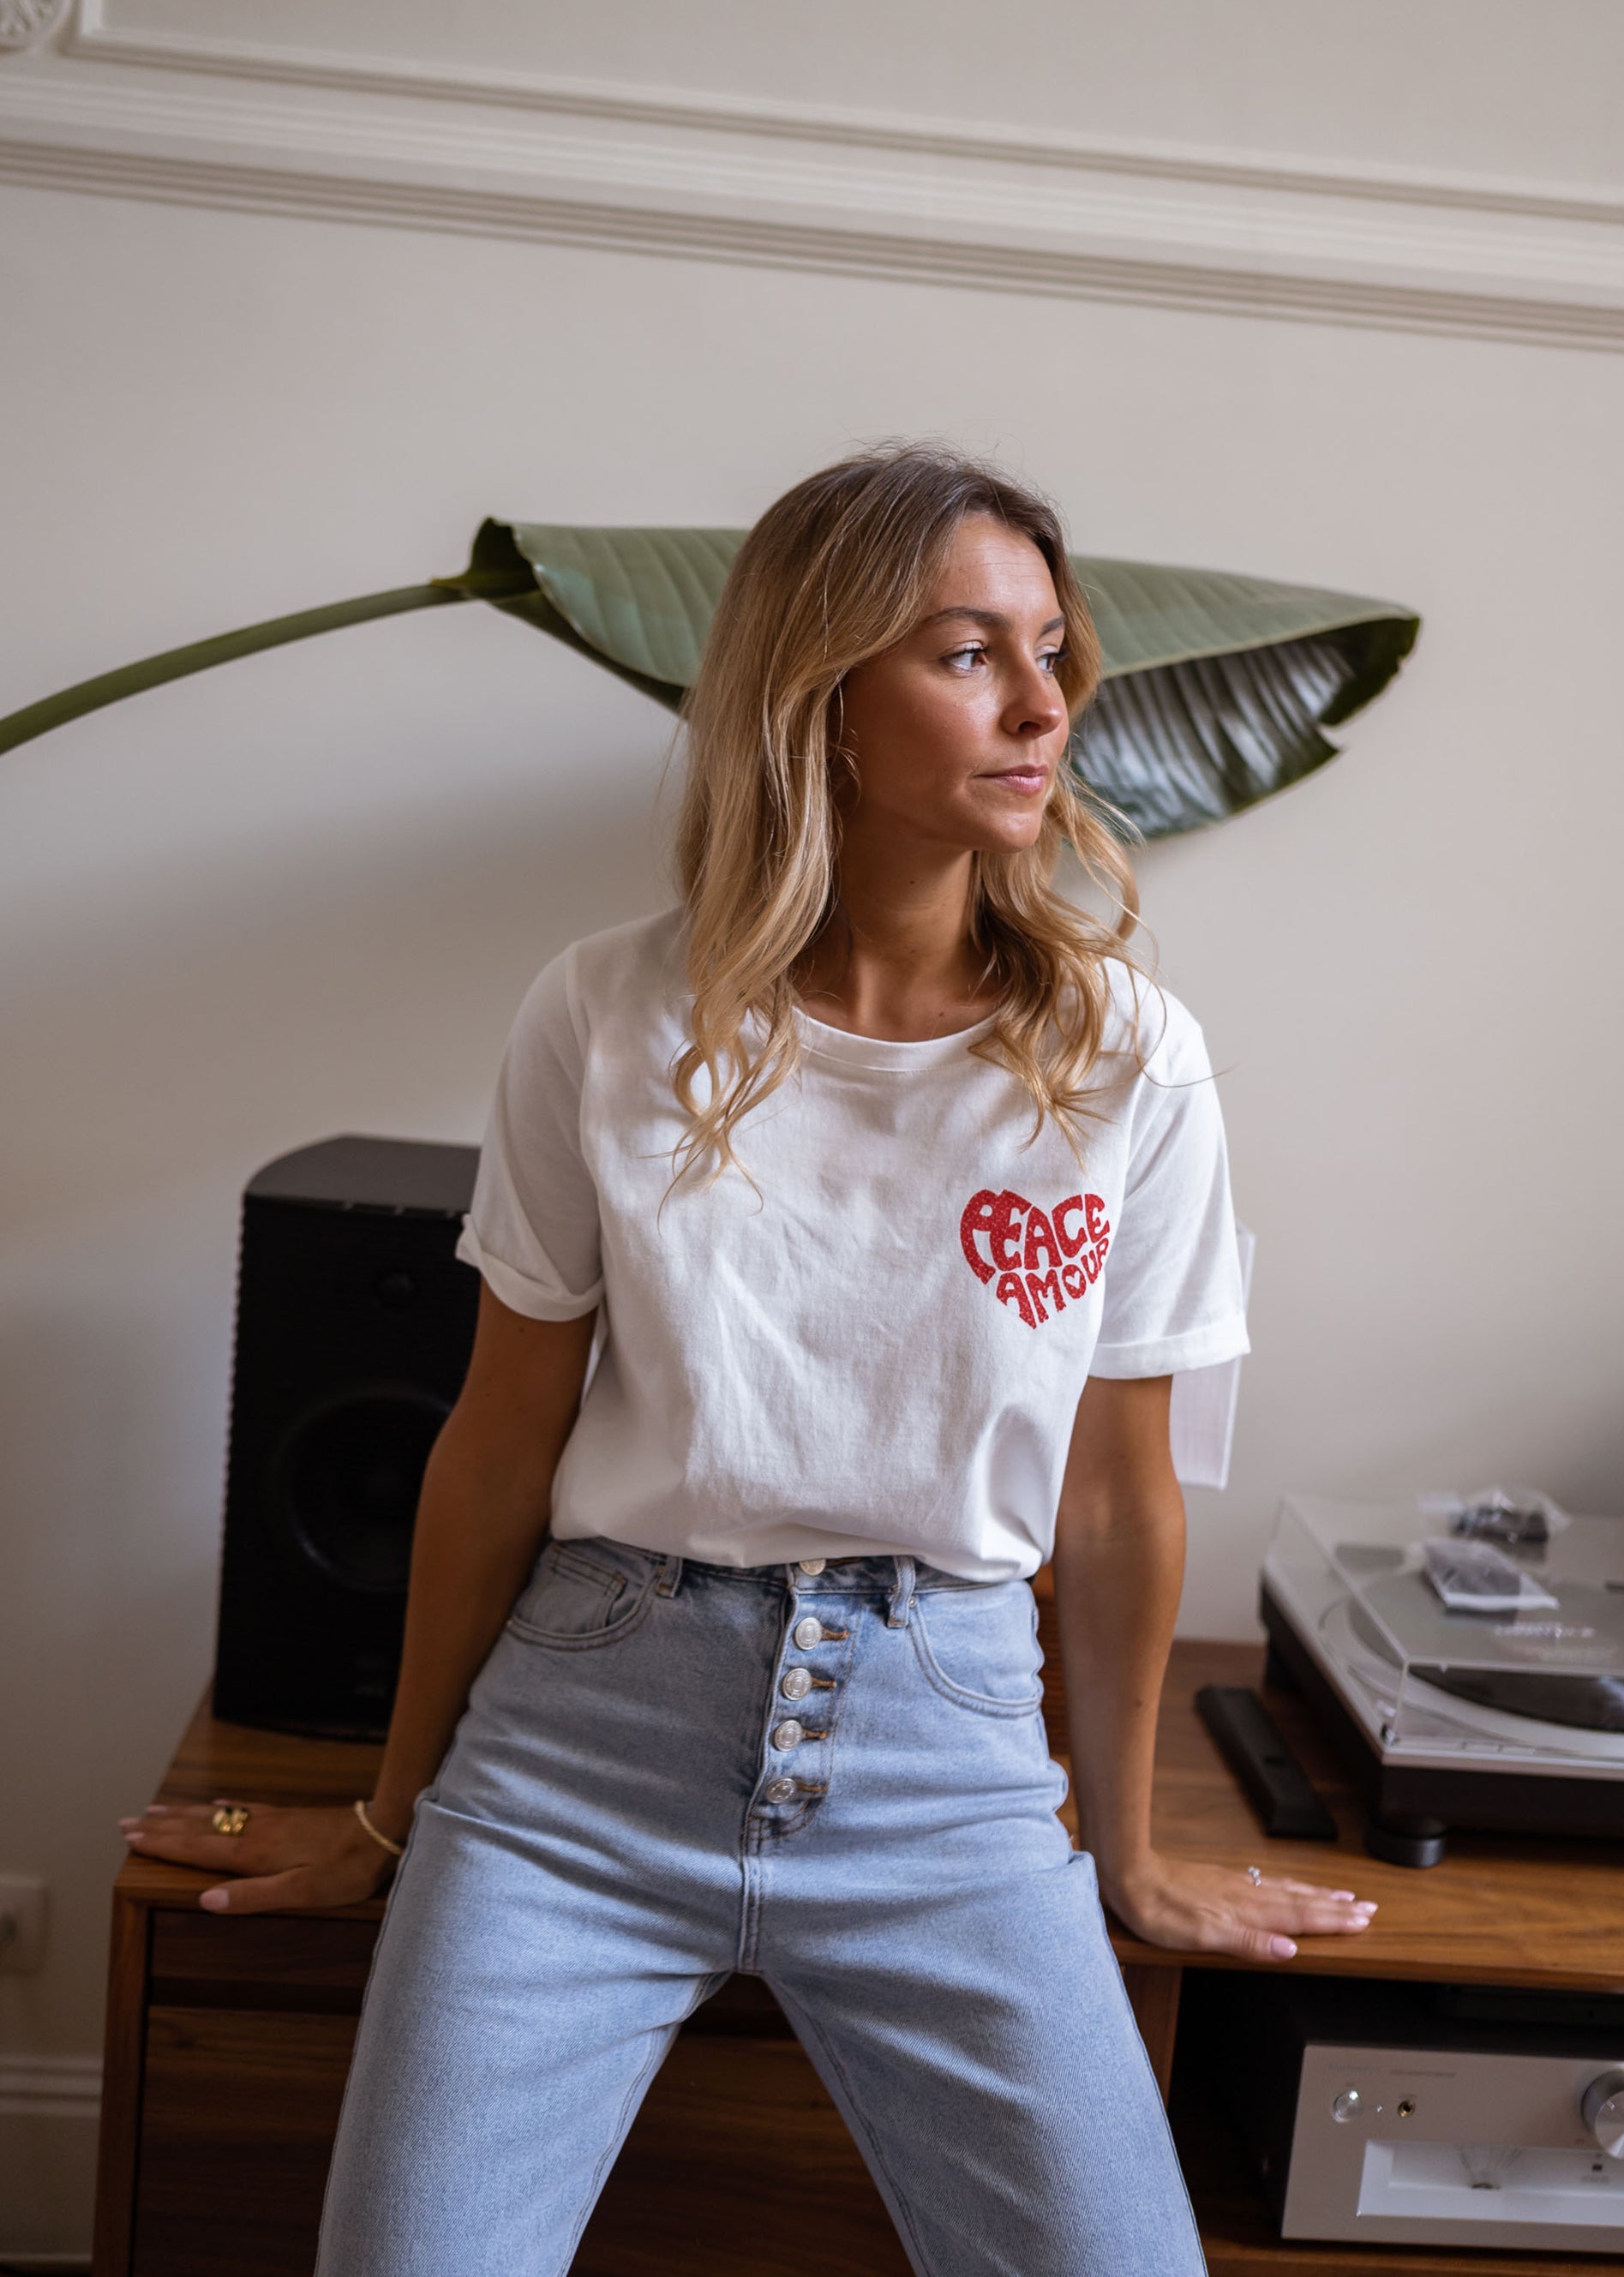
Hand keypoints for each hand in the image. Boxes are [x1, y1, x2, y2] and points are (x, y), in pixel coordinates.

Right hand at [118, 1798, 399, 1913]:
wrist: (382, 1830)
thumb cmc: (346, 1870)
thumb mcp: (301, 1892)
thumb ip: (252, 1896)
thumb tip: (205, 1899)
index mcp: (254, 1853)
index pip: (197, 1848)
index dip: (163, 1844)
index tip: (131, 1837)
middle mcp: (256, 1831)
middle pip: (199, 1826)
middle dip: (162, 1826)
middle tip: (127, 1821)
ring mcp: (272, 1820)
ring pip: (217, 1813)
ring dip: (184, 1814)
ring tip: (157, 1810)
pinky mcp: (288, 1816)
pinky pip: (243, 1807)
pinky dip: (221, 1805)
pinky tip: (216, 1802)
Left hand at [1104, 1850, 1376, 1961]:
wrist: (1129, 1873)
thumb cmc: (1160, 1910)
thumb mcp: (1202, 1936)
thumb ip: (1248, 1943)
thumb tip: (1290, 1951)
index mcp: (1246, 1911)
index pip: (1300, 1917)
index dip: (1332, 1921)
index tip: (1363, 1920)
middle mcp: (1246, 1895)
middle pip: (1300, 1901)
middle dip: (1336, 1906)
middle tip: (1367, 1907)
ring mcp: (1235, 1885)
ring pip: (1286, 1890)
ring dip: (1317, 1894)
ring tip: (1342, 1895)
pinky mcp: (1221, 1880)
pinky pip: (1268, 1884)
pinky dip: (1289, 1887)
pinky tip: (1287, 1888)